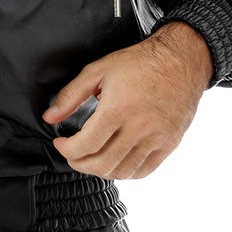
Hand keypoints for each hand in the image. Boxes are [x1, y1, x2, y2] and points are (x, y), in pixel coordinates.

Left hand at [42, 22, 212, 179]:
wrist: (182, 59)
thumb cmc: (140, 62)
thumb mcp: (99, 70)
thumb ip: (71, 95)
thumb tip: (50, 118)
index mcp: (119, 108)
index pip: (86, 145)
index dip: (67, 150)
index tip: (61, 143)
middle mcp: (140, 127)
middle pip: (102, 164)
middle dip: (79, 163)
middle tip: (72, 154)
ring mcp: (157, 138)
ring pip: (122, 171)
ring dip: (101, 170)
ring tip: (92, 157)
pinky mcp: (170, 143)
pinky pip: (144, 171)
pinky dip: (125, 172)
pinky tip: (115, 160)